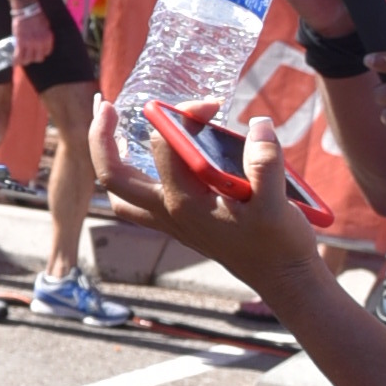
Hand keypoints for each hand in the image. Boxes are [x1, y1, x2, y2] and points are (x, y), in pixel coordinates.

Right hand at [11, 0, 53, 65]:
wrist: (27, 10)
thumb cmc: (37, 16)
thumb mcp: (46, 26)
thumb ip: (45, 36)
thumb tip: (41, 42)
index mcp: (48, 39)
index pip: (47, 52)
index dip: (41, 54)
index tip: (37, 53)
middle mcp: (41, 43)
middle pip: (38, 59)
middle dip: (33, 59)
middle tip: (29, 56)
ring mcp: (30, 44)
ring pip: (28, 59)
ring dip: (24, 61)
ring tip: (21, 60)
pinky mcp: (20, 43)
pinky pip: (19, 56)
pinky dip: (16, 60)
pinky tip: (14, 62)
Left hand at [105, 102, 321, 291]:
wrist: (283, 278)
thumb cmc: (277, 243)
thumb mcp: (276, 201)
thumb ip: (265, 162)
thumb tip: (259, 124)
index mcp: (185, 204)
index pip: (164, 147)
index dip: (182, 115)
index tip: (210, 107)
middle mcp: (169, 213)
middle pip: (114, 176)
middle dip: (102, 139)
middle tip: (106, 106)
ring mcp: (171, 222)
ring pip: (121, 194)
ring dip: (112, 165)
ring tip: (117, 135)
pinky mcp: (181, 225)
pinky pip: (139, 205)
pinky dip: (136, 181)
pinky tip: (150, 163)